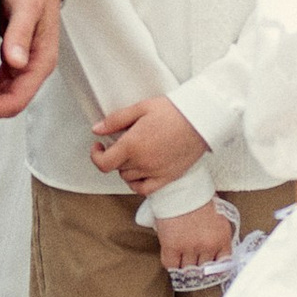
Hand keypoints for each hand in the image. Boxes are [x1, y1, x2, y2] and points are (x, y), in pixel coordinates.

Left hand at [0, 0, 62, 118]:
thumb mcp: (25, 6)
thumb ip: (19, 34)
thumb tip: (16, 62)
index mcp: (41, 60)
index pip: (16, 99)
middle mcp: (35, 64)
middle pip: (8, 101)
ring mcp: (26, 60)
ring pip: (3, 93)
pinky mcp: (17, 52)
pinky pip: (2, 81)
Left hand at [90, 94, 208, 190]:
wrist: (201, 119)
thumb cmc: (174, 111)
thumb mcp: (141, 108)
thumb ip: (116, 120)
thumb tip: (97, 130)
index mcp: (132, 145)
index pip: (103, 163)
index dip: (96, 155)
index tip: (99, 146)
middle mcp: (142, 162)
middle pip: (117, 168)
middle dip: (115, 156)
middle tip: (123, 142)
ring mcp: (155, 172)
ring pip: (129, 178)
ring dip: (126, 168)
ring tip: (134, 153)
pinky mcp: (168, 177)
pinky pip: (145, 189)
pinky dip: (138, 183)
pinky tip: (140, 172)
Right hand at [153, 197, 234, 277]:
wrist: (181, 186)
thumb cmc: (199, 195)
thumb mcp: (219, 215)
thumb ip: (218, 234)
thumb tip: (215, 249)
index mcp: (222, 237)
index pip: (223, 264)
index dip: (216, 268)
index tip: (212, 270)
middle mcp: (208, 246)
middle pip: (204, 268)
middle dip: (200, 268)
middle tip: (195, 267)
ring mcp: (189, 247)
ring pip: (188, 269)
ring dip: (186, 267)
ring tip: (183, 264)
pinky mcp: (172, 246)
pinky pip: (171, 265)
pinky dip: (172, 265)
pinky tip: (173, 261)